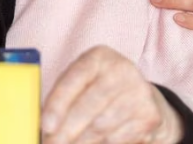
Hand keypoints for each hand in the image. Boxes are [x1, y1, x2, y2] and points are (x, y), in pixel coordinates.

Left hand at [42, 46, 182, 143]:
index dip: (59, 103)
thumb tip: (44, 126)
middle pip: (89, 105)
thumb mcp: (81, 84)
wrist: (141, 99)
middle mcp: (122, 69)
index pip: (75, 77)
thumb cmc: (98, 91)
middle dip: (67, 130)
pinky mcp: (149, 115)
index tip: (46, 125)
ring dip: (82, 141)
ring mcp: (139, 92)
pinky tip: (95, 142)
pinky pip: (117, 138)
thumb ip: (62, 98)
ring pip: (102, 126)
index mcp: (99, 57)